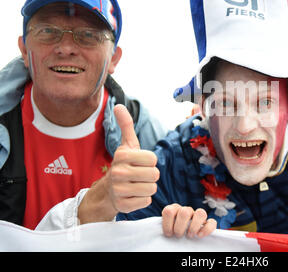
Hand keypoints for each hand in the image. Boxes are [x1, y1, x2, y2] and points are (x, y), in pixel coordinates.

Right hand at [78, 104, 158, 223]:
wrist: (107, 191)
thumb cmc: (123, 165)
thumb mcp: (126, 145)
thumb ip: (126, 125)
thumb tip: (118, 105)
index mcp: (122, 155)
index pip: (153, 159)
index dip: (150, 162)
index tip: (140, 163)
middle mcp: (119, 172)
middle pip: (154, 174)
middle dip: (150, 175)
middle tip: (139, 175)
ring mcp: (119, 190)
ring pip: (152, 189)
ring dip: (147, 187)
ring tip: (136, 185)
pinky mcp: (122, 205)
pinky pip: (146, 202)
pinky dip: (142, 200)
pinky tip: (133, 195)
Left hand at [161, 204, 216, 237]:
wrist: (181, 235)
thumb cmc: (172, 232)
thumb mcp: (166, 228)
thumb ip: (164, 228)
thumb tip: (161, 235)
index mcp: (174, 209)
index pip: (169, 211)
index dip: (167, 224)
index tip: (168, 234)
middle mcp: (186, 210)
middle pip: (185, 212)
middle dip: (180, 227)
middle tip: (178, 235)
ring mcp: (197, 215)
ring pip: (200, 213)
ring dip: (194, 226)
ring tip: (189, 236)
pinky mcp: (207, 222)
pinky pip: (212, 221)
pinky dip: (207, 229)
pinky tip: (200, 235)